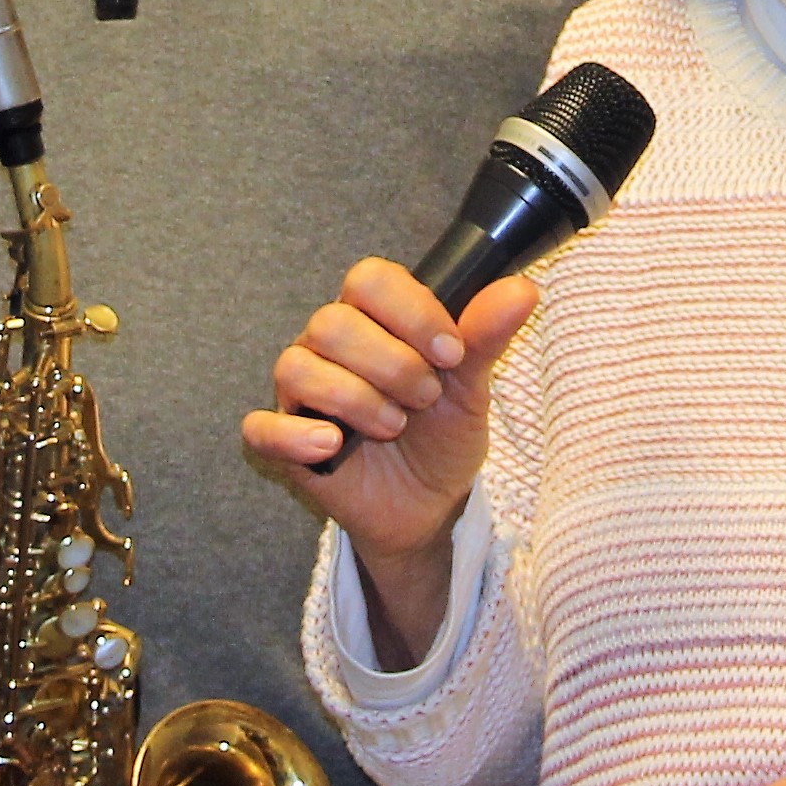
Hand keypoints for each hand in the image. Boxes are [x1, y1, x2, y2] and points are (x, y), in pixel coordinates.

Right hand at [241, 263, 538, 626]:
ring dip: (355, 399)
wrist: (429, 505)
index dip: (410, 311)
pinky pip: (262, 427)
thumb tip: (522, 290)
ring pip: (297, 367)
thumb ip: (486, 336)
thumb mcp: (473, 388)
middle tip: (426, 398)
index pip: (369, 280)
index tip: (452, 353)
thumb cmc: (442, 434)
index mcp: (373, 317)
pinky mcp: (283, 441)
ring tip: (394, 427)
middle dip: (391, 364)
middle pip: (331, 323)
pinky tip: (333, 446)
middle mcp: (328, 345)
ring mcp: (301, 392)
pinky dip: (295, 435)